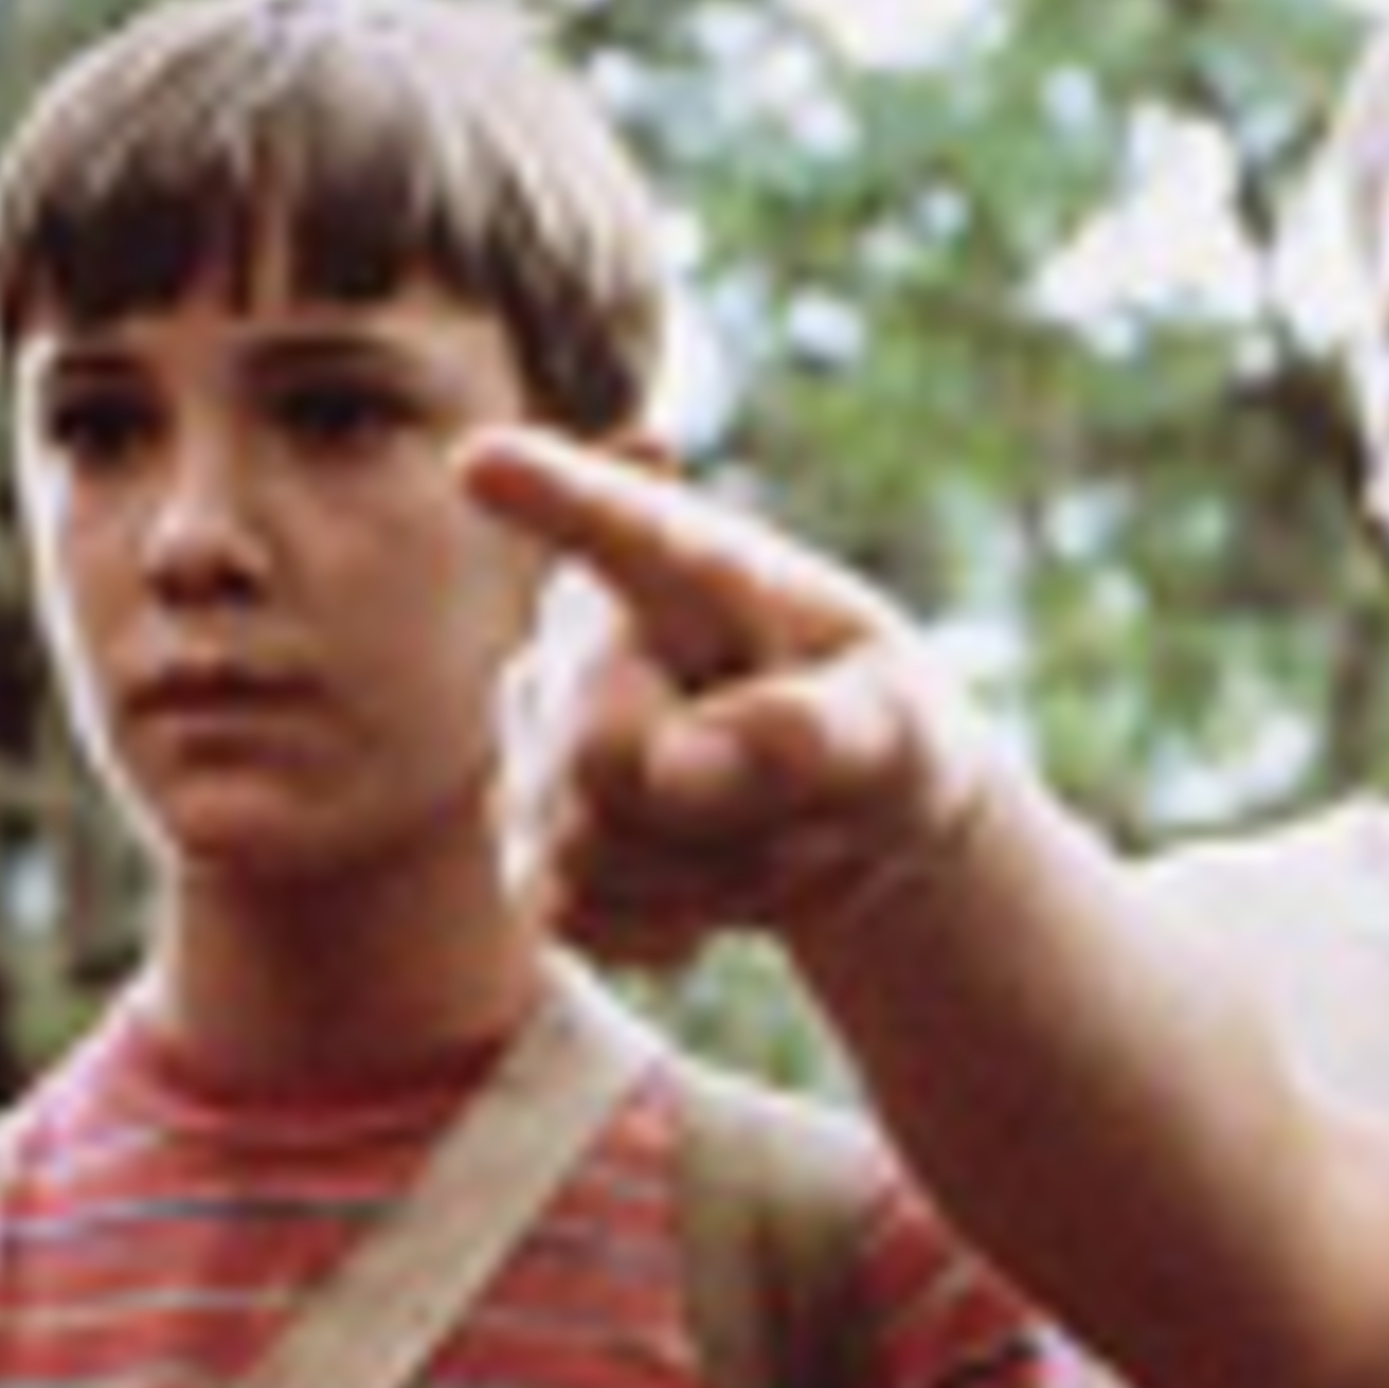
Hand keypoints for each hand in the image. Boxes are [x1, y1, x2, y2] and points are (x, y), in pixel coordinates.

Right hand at [464, 430, 992, 963]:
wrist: (842, 817)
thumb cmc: (880, 736)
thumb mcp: (904, 731)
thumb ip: (820, 735)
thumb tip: (676, 766)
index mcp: (689, 566)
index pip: (617, 524)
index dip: (550, 495)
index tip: (485, 462)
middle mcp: (581, 632)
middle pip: (600, 758)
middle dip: (714, 813)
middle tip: (801, 803)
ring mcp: (533, 733)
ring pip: (585, 851)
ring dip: (704, 876)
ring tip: (756, 830)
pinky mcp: (521, 833)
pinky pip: (574, 915)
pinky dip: (665, 926)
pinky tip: (708, 884)